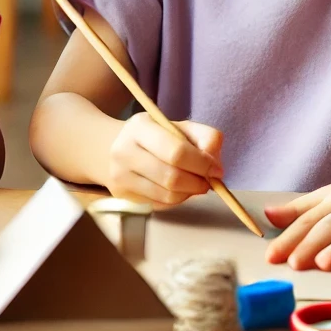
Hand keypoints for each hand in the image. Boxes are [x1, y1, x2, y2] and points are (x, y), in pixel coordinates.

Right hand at [106, 112, 222, 207]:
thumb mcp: (179, 126)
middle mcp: (124, 151)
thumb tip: (215, 164)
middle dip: (198, 182)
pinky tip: (177, 189)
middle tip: (209, 181)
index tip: (216, 169)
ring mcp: (120, 175)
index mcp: (140, 127)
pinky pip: (160, 205)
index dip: (202, 164)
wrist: (114, 147)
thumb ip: (205, 137)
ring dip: (189, 193)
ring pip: (167, 195)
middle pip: (172, 177)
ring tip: (195, 184)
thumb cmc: (155, 136)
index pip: (176, 151)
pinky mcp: (122, 195)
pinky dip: (176, 199)